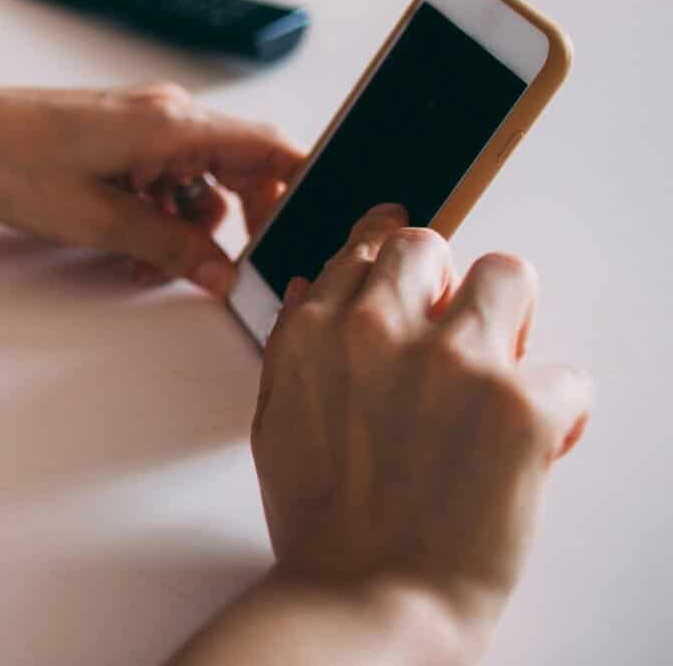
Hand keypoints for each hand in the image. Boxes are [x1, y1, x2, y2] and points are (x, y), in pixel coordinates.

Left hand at [0, 83, 303, 294]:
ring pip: (201, 181)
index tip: (304, 232)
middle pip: (241, 167)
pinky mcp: (120, 138)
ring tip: (151, 267)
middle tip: (225, 269)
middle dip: (239, 223)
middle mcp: (166, 115)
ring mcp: (142, 125)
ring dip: (189, 228)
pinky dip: (160, 215)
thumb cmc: (13, 162)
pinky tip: (132, 248)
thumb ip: (170, 246)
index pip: (270, 146)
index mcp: (172, 123)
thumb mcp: (99, 220)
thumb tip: (224, 273)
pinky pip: (166, 178)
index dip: (299, 189)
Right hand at [251, 205, 593, 656]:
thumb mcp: (277, 421)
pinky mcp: (519, 404)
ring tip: (503, 379)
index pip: (365, 249)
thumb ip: (297, 346)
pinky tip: (530, 450)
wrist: (370, 600)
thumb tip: (318, 288)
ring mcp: (452, 360)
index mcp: (315, 332)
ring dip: (511, 323)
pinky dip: (556, 415)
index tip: (411, 251)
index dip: (395, 255)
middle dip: (448, 284)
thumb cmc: (324, 527)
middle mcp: (378, 329)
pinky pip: (568, 376)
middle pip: (430, 244)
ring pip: (509, 275)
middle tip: (459, 336)